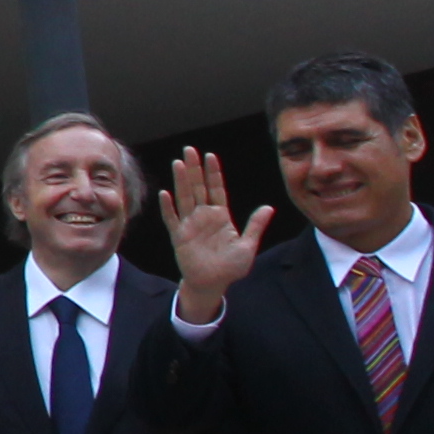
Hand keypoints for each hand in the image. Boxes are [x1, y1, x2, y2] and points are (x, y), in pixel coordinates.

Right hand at [165, 148, 272, 318]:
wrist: (213, 283)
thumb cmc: (230, 267)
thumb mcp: (248, 246)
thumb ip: (255, 226)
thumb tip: (269, 208)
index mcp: (220, 216)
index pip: (216, 189)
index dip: (213, 173)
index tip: (210, 155)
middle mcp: (203, 216)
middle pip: (198, 188)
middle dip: (194, 168)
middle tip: (189, 149)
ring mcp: (190, 225)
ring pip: (184, 198)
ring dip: (181, 181)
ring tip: (179, 163)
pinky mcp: (179, 236)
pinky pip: (172, 219)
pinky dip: (168, 208)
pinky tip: (165, 194)